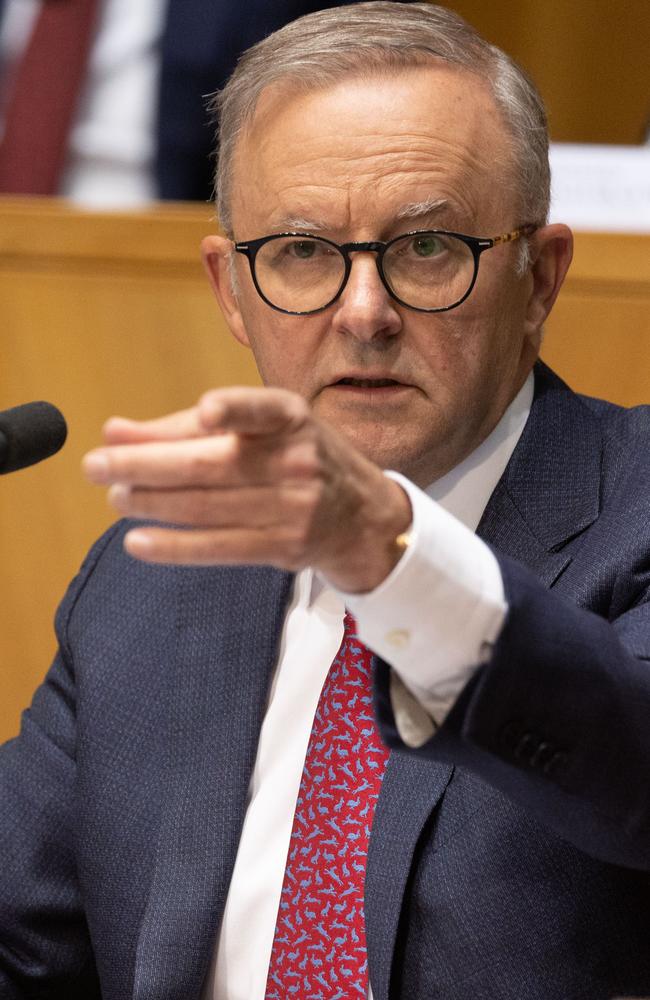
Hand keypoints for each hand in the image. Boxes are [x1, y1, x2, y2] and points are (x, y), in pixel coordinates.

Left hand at [82, 386, 411, 592]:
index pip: (261, 410)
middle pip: (212, 465)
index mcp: (290, 418)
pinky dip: (175, 547)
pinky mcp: (285, 547)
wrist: (363, 518)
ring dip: (152, 504)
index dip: (236, 410)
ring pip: (208, 507)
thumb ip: (185, 429)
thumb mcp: (258, 431)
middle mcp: (297, 460)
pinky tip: (138, 541)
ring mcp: (295, 507)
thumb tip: (114, 432)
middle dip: (146, 465)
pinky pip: (220, 548)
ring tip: (115, 497)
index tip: (206, 411)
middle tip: (96, 465)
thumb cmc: (297, 459)